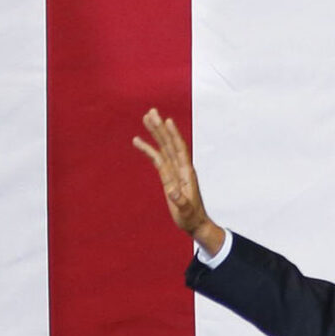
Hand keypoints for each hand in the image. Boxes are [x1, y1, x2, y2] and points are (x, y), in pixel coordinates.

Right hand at [133, 108, 224, 254]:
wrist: (195, 222)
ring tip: (146, 118)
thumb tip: (172, 191)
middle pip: (169, 143)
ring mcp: (174, 171)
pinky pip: (157, 159)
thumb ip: (180, 201)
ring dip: (155, 133)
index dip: (173, 135)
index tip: (167, 121)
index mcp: (185, 173)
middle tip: (151, 112)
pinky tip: (139, 142)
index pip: (178, 149)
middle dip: (160, 128)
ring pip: (163, 147)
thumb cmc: (191, 217)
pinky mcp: (168, 176)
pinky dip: (149, 149)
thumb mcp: (185, 211)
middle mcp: (180, 168)